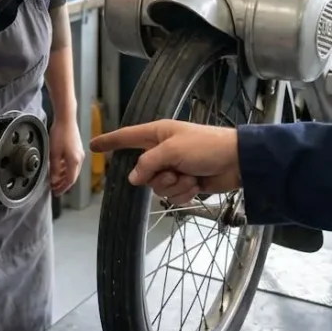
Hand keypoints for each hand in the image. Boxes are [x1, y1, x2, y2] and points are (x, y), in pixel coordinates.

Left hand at [49, 117, 85, 194]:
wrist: (66, 119)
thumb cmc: (60, 134)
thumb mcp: (54, 153)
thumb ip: (54, 169)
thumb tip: (54, 180)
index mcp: (74, 162)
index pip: (70, 180)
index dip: (62, 188)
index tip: (55, 192)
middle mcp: (79, 159)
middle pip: (72, 176)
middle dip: (63, 184)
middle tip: (54, 188)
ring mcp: (79, 153)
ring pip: (72, 170)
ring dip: (64, 176)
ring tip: (55, 180)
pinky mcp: (77, 149)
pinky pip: (72, 163)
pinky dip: (66, 169)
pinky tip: (59, 168)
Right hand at [89, 120, 240, 204]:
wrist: (238, 161)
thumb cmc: (206, 147)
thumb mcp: (172, 150)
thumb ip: (148, 163)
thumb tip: (133, 178)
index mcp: (158, 134)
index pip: (127, 137)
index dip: (110, 141)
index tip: (93, 146)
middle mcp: (163, 151)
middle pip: (142, 171)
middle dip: (157, 177)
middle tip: (174, 171)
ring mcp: (175, 168)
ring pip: (157, 187)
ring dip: (174, 186)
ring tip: (190, 177)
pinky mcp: (186, 183)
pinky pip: (173, 196)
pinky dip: (184, 194)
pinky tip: (197, 185)